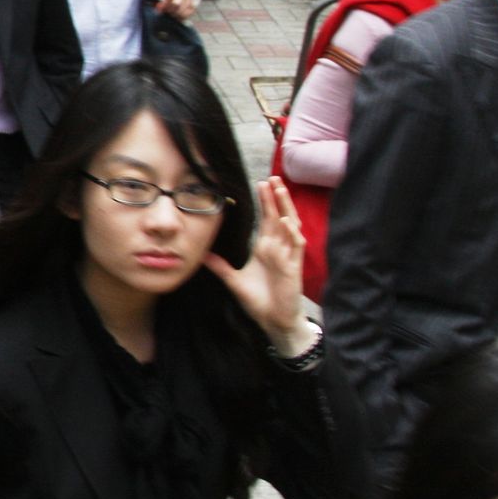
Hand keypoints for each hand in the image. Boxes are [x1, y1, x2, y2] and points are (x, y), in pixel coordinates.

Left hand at [203, 177, 314, 352]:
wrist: (273, 320)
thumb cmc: (259, 299)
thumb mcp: (233, 279)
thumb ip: (220, 266)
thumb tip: (202, 254)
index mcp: (266, 248)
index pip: (267, 219)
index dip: (265, 202)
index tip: (260, 184)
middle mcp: (278, 248)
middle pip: (279, 216)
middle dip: (276, 197)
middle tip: (272, 177)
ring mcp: (287, 256)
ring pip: (290, 226)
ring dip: (285, 208)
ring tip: (280, 190)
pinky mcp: (293, 268)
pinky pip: (295, 246)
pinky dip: (291, 233)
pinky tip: (285, 221)